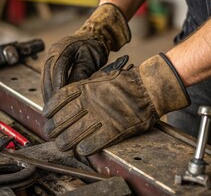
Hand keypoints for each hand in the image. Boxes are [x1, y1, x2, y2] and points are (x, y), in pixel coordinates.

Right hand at [41, 3, 130, 102]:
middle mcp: (53, 51)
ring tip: (52, 107)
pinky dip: (50, 87)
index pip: (57, 69)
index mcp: (63, 48)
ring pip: (45, 76)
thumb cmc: (94, 47)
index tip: (60, 101)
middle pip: (47, 74)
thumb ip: (81, 73)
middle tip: (53, 109)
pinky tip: (53, 98)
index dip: (58, 86)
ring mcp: (50, 55)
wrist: (93, 36)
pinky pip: (48, 76)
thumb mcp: (91, 60)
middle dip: (50, 92)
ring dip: (48, 92)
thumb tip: (71, 91)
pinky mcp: (52, 60)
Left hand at [43, 54, 189, 155]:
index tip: (48, 117)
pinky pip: (89, 146)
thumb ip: (83, 88)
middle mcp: (86, 105)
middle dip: (54, 131)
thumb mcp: (99, 78)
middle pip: (58, 124)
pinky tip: (82, 148)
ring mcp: (98, 119)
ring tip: (66, 144)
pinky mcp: (111, 132)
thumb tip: (69, 98)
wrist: (145, 89)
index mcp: (83, 89)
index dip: (49, 112)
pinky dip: (83, 149)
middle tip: (56, 134)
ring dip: (65, 143)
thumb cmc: (124, 83)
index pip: (55, 103)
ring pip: (69, 139)